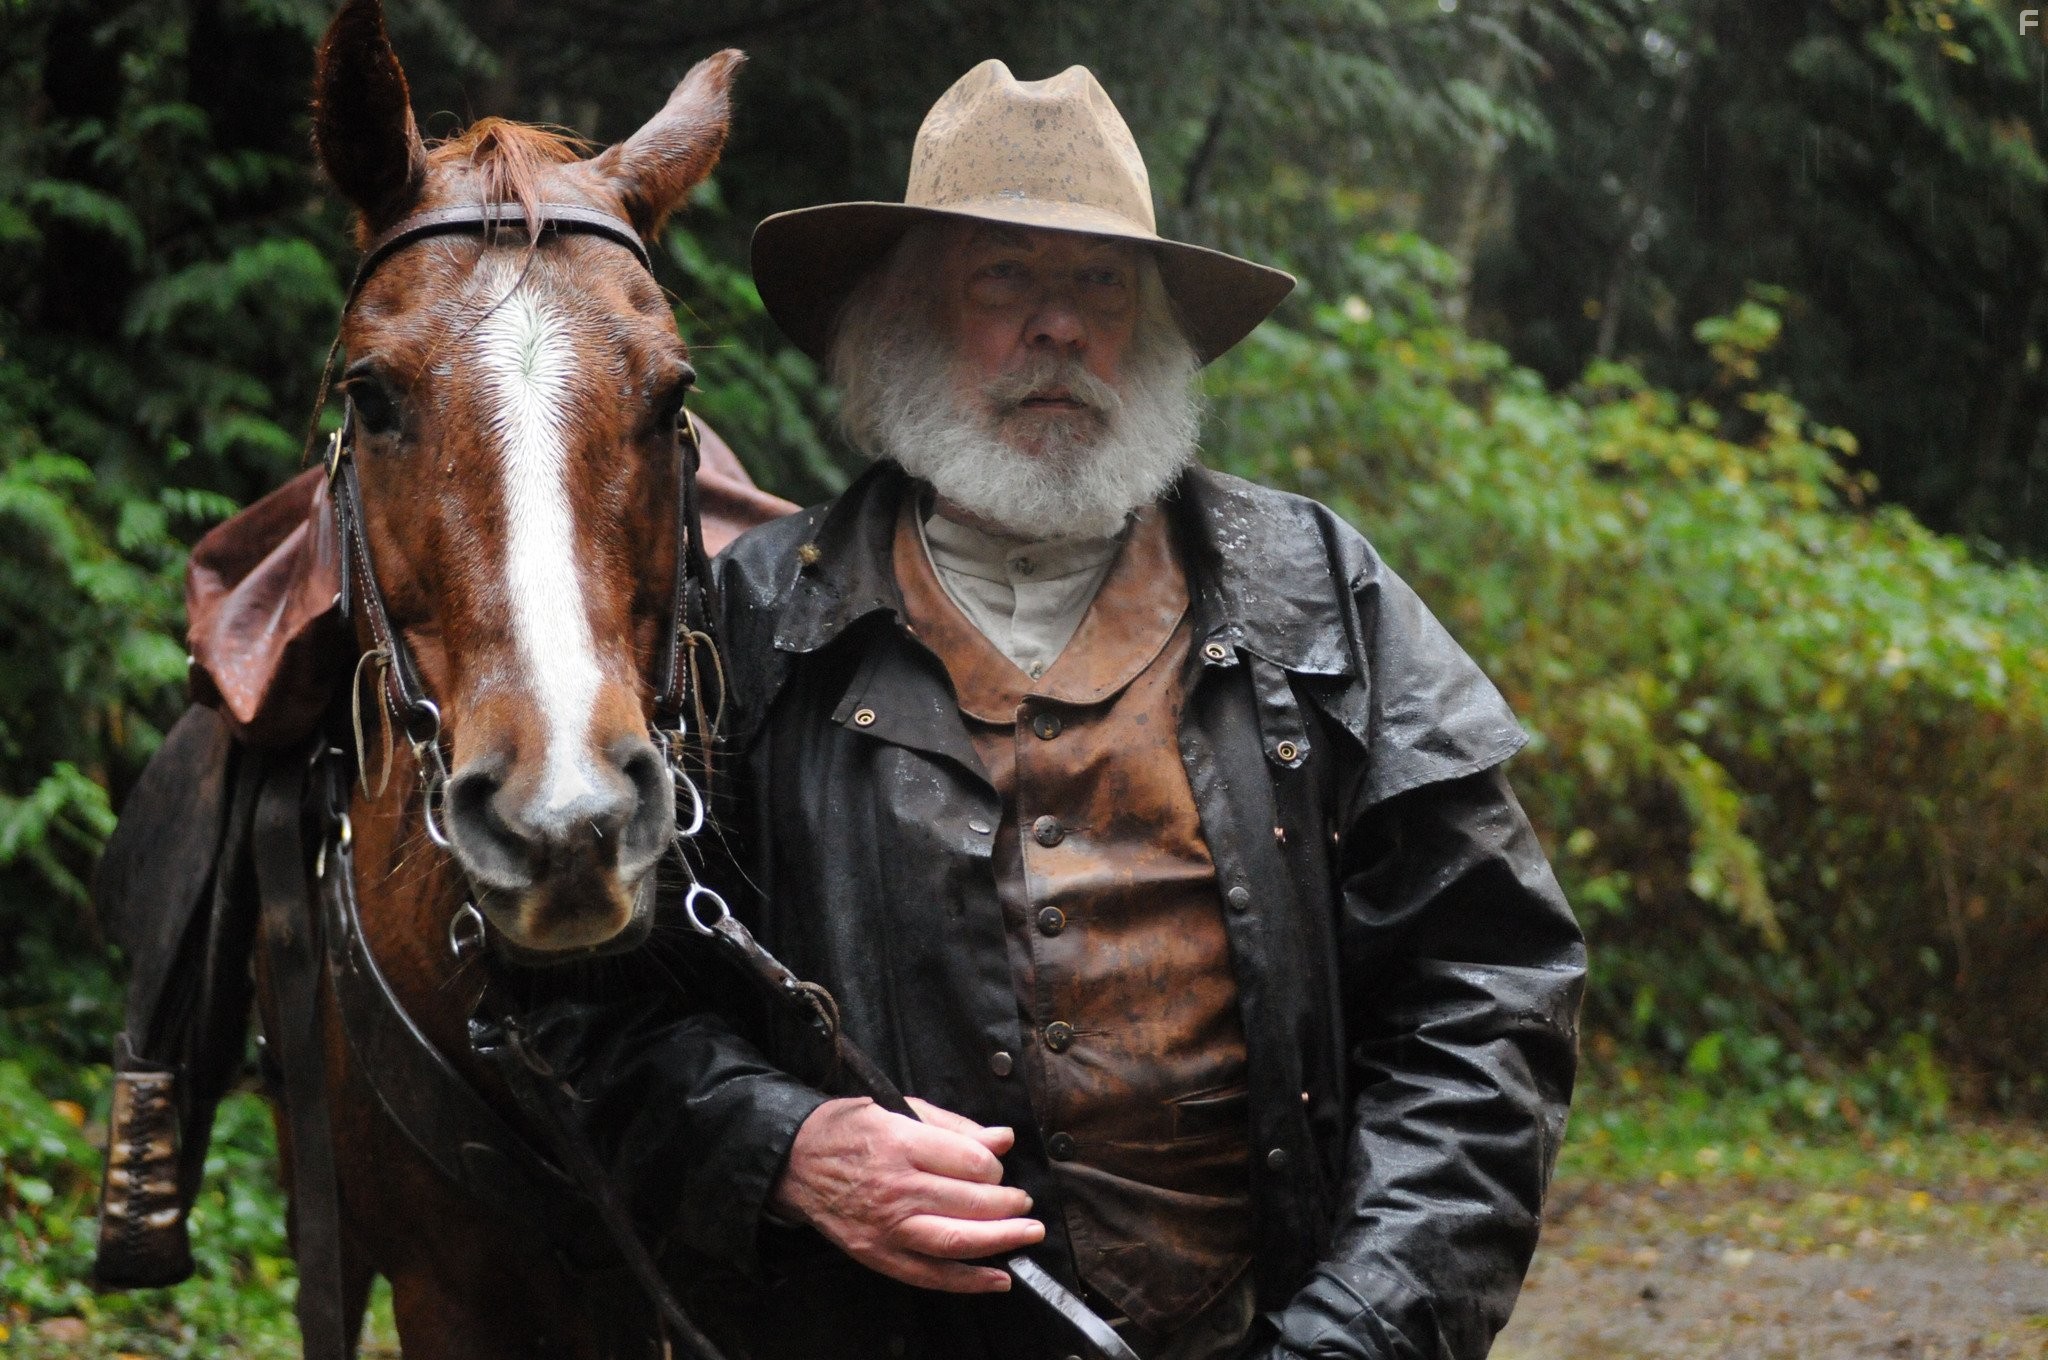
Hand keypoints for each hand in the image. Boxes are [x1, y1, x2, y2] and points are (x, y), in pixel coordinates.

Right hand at [769, 1096, 1044, 1292]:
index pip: (970, 1162)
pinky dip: (968, 1280)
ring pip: (955, 1240)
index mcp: (901, 1143)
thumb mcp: (898, 1108)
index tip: (999, 1167)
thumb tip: (1002, 1138)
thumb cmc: (848, 1129)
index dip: (995, 1166)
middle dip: (1009, 1204)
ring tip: (1028, 1234)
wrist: (793, 1163)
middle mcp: (896, 1187)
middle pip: (969, 1202)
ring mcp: (886, 1226)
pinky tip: (998, 1278)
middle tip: (1026, 1204)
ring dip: (1001, 1240)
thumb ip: (954, 1126)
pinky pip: (930, 1274)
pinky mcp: (877, 1254)